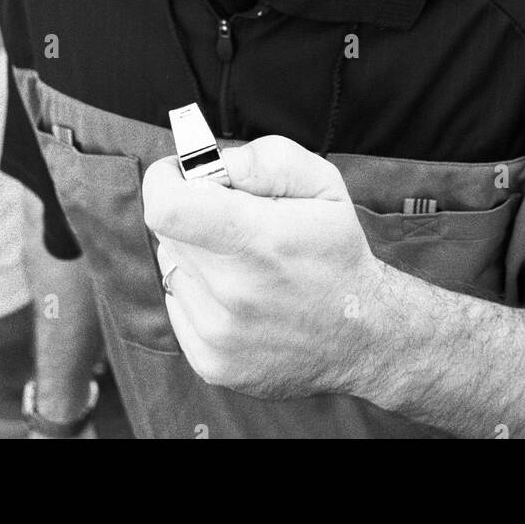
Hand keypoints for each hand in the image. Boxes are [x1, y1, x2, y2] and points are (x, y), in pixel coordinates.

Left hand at [142, 135, 388, 398]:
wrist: (361, 335)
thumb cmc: (337, 251)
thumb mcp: (321, 182)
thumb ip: (263, 160)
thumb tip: (210, 167)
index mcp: (261, 241)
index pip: (167, 208)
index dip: (163, 181)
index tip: (178, 175)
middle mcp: (234, 293)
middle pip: (167, 232)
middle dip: (188, 213)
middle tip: (226, 216)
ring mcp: (219, 335)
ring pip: (172, 268)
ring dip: (196, 255)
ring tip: (241, 261)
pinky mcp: (211, 363)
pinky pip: (178, 307)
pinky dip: (199, 293)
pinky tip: (238, 295)